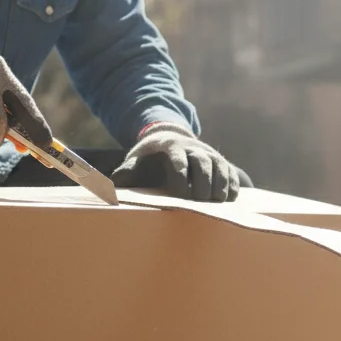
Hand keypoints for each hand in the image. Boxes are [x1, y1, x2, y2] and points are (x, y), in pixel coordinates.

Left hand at [111, 124, 242, 201]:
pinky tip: (229, 199)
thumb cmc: (149, 158)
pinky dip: (232, 184)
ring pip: (219, 166)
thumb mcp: (135, 161)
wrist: (168, 139)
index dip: (181, 175)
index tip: (181, 194)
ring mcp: (209, 153)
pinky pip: (231, 172)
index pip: (178, 159)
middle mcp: (193, 147)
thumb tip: (109, 188)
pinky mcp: (221, 162)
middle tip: (201, 201)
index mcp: (170, 146)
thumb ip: (126, 173)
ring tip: (217, 202)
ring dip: (220, 183)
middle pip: (202, 161)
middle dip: (203, 181)